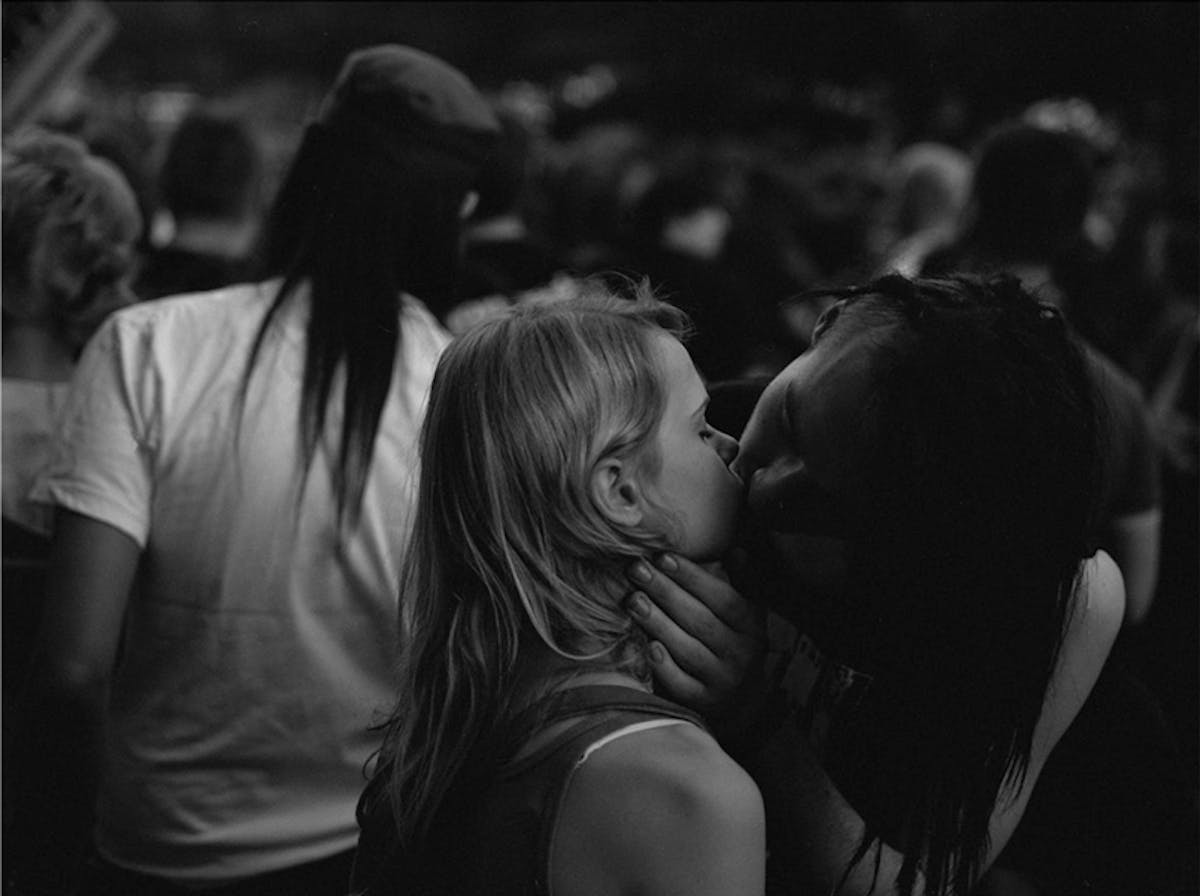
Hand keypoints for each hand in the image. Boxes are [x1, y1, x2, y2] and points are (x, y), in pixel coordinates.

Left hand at [625, 551, 765, 717]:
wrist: (742, 702)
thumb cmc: (734, 643)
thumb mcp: (746, 613)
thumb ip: (742, 582)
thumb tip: (737, 551)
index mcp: (752, 626)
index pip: (722, 598)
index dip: (692, 576)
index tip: (662, 556)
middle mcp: (741, 654)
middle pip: (700, 620)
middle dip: (665, 592)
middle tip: (635, 569)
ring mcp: (723, 681)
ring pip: (688, 650)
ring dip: (658, 624)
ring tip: (632, 600)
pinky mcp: (704, 704)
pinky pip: (682, 685)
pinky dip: (665, 667)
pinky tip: (647, 646)